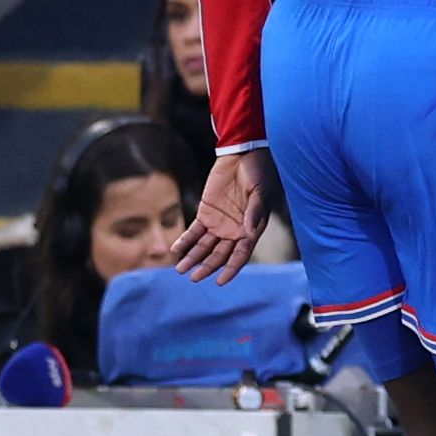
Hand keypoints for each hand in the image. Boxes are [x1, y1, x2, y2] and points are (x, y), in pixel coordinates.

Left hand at [170, 148, 274, 283]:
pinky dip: (185, 241)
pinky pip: (194, 231)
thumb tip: (248, 231)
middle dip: (206, 267)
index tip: (219, 281)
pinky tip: (176, 249)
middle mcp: (235, 230)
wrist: (243, 154)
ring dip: (193, 258)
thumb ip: (255, 211)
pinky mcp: (206, 213)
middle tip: (193, 278)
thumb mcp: (260, 191)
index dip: (231, 269)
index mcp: (251, 229)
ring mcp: (219, 223)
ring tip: (180, 269)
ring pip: (204, 247)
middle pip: (219, 255)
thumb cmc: (259, 172)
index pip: (240, 255)